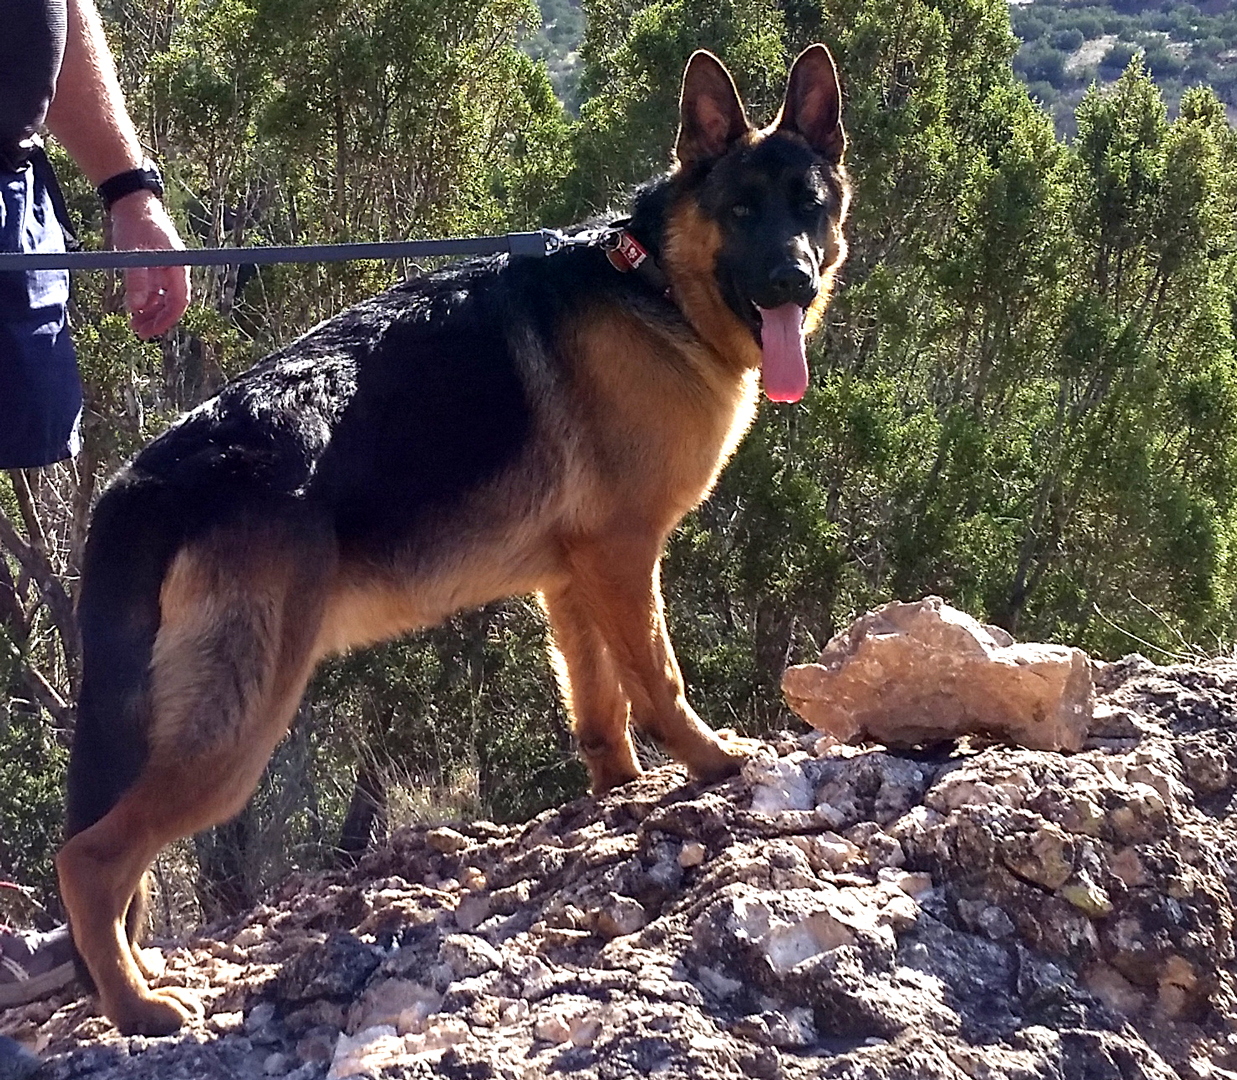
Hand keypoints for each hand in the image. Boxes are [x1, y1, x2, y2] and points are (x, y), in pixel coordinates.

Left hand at [108, 191, 191, 339]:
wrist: (131, 203)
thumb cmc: (135, 224)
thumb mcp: (133, 252)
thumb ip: (136, 280)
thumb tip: (137, 306)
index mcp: (177, 268)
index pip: (179, 302)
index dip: (167, 320)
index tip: (151, 331)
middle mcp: (175, 271)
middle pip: (172, 304)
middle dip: (157, 320)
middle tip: (139, 332)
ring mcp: (165, 270)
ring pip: (162, 299)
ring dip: (149, 312)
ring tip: (133, 323)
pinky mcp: (155, 267)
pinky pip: (153, 290)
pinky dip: (145, 300)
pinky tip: (133, 307)